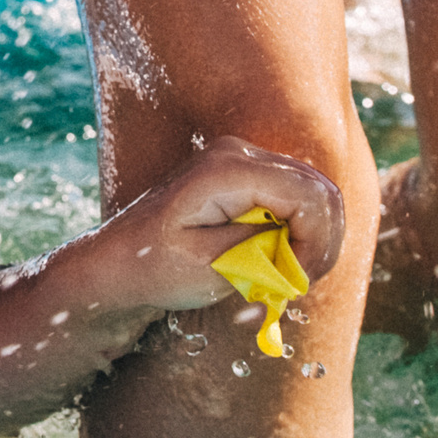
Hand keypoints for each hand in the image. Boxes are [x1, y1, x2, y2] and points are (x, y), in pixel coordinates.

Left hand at [104, 139, 345, 315]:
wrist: (117, 262)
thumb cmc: (153, 266)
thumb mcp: (210, 266)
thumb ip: (263, 249)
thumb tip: (306, 242)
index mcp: (227, 169)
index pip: (310, 196)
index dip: (316, 244)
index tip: (295, 281)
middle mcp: (239, 153)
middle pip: (320, 192)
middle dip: (320, 244)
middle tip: (295, 284)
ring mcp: (242, 160)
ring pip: (315, 196)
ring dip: (312, 241)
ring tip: (285, 278)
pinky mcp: (245, 176)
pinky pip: (295, 200)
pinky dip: (298, 234)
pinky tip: (277, 263)